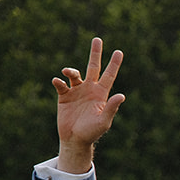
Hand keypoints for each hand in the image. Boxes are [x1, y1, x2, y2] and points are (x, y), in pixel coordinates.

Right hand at [53, 38, 125, 170]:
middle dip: (95, 54)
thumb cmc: (92, 132)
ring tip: (67, 72)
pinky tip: (58, 82)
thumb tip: (122, 95)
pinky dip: (58, 82)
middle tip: (97, 39)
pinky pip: (60, 85)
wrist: (75, 139)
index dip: (114, 64)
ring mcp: (76, 91)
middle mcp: (89, 89)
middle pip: (93, 67)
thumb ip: (111, 108)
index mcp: (101, 94)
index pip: (109, 75)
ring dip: (70, 71)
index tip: (119, 51)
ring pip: (74, 74)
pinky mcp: (63, 96)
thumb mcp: (104, 121)